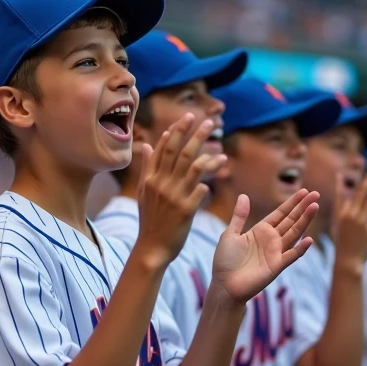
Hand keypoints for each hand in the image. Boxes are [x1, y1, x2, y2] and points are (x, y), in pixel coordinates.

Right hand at [135, 114, 225, 265]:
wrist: (152, 248)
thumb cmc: (150, 219)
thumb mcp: (144, 192)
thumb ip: (147, 168)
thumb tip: (146, 145)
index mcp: (151, 178)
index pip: (164, 149)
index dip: (176, 132)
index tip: (188, 118)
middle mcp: (161, 184)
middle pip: (180, 153)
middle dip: (194, 135)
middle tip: (209, 122)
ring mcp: (173, 197)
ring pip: (194, 169)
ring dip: (210, 157)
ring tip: (222, 150)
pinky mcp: (185, 211)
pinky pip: (200, 190)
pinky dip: (209, 181)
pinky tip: (219, 175)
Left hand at [210, 189, 319, 304]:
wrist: (224, 285)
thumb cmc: (225, 261)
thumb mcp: (230, 234)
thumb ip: (239, 216)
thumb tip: (244, 196)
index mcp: (261, 230)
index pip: (281, 213)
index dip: (292, 203)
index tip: (304, 191)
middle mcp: (271, 240)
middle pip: (291, 220)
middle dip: (303, 207)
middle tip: (315, 194)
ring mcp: (276, 252)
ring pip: (294, 233)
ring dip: (305, 221)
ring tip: (314, 207)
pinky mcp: (277, 266)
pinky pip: (291, 256)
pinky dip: (300, 249)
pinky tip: (309, 239)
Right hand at [331, 163, 366, 268]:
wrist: (348, 261)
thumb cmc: (343, 243)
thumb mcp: (339, 226)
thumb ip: (344, 210)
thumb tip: (349, 197)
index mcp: (340, 214)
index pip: (340, 195)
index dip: (340, 184)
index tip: (340, 174)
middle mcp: (350, 216)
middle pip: (361, 191)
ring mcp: (361, 222)